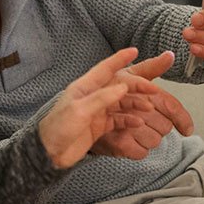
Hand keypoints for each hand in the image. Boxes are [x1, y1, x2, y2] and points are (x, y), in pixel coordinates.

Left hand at [39, 48, 151, 168]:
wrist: (49, 153)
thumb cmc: (58, 128)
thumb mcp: (79, 111)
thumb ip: (101, 98)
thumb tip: (123, 86)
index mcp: (84, 87)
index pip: (104, 68)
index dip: (119, 58)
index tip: (134, 50)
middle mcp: (92, 97)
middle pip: (118, 87)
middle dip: (136, 86)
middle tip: (153, 89)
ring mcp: (96, 112)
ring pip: (121, 104)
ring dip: (135, 104)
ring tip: (148, 108)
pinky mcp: (99, 126)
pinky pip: (118, 120)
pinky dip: (129, 120)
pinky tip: (138, 122)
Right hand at [91, 51, 193, 158]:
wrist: (78, 114)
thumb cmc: (107, 93)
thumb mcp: (129, 75)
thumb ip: (152, 67)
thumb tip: (170, 55)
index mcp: (132, 84)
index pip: (168, 103)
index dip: (181, 118)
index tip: (186, 129)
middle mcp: (127, 103)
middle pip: (164, 125)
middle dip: (159, 126)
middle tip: (144, 121)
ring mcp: (122, 125)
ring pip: (154, 140)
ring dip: (148, 138)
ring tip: (134, 129)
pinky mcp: (117, 143)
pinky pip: (141, 152)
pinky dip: (138, 149)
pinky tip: (129, 140)